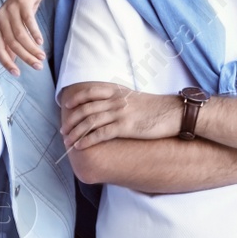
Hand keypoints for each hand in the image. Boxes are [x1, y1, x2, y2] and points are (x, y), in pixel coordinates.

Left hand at [0, 0, 48, 74]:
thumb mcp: (14, 25)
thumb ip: (10, 42)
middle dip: (25, 57)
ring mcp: (9, 10)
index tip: (17, 73)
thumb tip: (12, 61)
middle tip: (37, 66)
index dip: (6, 62)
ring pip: (20, 35)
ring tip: (42, 56)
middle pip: (11, 43)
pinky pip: (28, 22)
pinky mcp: (22, 3)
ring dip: (32, 48)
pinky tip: (41, 42)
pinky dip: (35, 33)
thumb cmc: (22, 8)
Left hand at [59, 82, 182, 148]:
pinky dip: (87, 140)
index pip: (90, 92)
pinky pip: (101, 133)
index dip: (76, 99)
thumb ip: (119, 98)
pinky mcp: (126, 127)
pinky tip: (80, 146)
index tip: (66, 106)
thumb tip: (106, 105)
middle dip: (71, 121)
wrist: (173, 113)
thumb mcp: (134, 98)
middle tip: (63, 131)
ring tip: (68, 142)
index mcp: (117, 91)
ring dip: (76, 133)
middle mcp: (116, 100)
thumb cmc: (155, 108)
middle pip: (86, 109)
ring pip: (90, 122)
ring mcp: (120, 113)